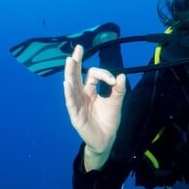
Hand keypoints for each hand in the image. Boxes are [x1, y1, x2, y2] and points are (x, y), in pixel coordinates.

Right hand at [63, 45, 125, 163]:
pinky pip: (70, 102)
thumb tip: (121, 75)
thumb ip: (118, 90)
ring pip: (71, 86)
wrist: (106, 140)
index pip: (92, 75)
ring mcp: (76, 104)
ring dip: (70, 73)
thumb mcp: (116, 103)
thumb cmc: (108, 121)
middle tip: (78, 48)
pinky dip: (68, 93)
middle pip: (76, 75)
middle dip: (76, 62)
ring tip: (69, 61)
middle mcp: (81, 94)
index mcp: (90, 90)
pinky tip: (66, 83)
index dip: (102, 74)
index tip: (113, 80)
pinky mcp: (75, 114)